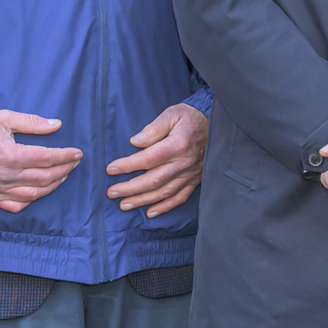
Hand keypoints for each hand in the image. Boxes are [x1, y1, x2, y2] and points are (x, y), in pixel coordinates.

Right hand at [0, 109, 82, 211]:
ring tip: (63, 175)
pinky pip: (16, 205)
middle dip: (64, 170)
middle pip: (45, 177)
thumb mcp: (4, 117)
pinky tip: (40, 192)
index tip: (77, 153)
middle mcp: (6, 175)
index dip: (66, 156)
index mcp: (10, 154)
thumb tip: (57, 124)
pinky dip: (32, 201)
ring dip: (53, 186)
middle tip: (74, 163)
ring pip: (34, 194)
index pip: (47, 158)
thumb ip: (32, 122)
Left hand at [106, 103, 208, 217]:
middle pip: (154, 180)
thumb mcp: (172, 114)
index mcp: (177, 144)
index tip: (111, 169)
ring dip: (143, 201)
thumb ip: (153, 129)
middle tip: (112, 192)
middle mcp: (184, 162)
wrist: (216, 125)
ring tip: (124, 205)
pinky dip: (165, 207)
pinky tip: (151, 213)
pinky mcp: (195, 180)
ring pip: (164, 192)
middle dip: (130, 188)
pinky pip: (180, 197)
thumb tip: (135, 142)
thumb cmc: (189, 118)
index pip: (149, 158)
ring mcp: (190, 174)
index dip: (128, 165)